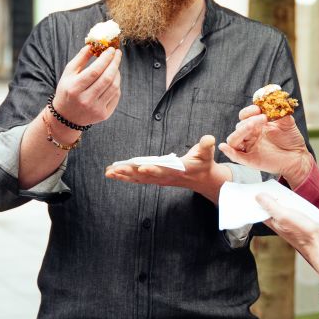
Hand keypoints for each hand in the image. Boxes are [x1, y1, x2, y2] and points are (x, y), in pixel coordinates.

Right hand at [51, 45, 122, 126]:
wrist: (66, 116)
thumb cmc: (67, 90)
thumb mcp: (68, 73)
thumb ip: (80, 58)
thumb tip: (93, 45)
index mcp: (75, 88)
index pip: (95, 71)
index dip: (105, 59)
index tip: (111, 49)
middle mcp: (86, 100)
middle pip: (107, 78)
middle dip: (115, 63)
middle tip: (117, 53)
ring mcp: (96, 109)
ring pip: (114, 87)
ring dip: (117, 73)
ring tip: (115, 65)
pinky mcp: (103, 115)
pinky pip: (116, 96)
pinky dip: (117, 85)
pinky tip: (113, 78)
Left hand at [104, 135, 232, 201]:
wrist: (202, 179)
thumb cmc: (203, 163)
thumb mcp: (206, 153)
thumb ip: (206, 145)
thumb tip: (209, 138)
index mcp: (178, 170)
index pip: (164, 170)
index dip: (154, 169)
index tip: (142, 167)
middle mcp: (166, 177)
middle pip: (147, 176)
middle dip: (131, 173)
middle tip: (117, 169)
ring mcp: (159, 180)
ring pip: (139, 179)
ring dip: (124, 176)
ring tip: (109, 172)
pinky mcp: (154, 179)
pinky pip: (137, 179)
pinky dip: (124, 177)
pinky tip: (112, 173)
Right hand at [218, 106, 312, 187]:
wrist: (298, 156)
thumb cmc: (291, 138)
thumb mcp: (287, 121)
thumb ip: (279, 110)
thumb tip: (273, 97)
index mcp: (256, 125)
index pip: (244, 116)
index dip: (249, 111)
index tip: (259, 108)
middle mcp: (250, 135)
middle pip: (239, 126)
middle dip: (249, 120)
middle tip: (264, 118)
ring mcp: (248, 148)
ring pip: (234, 139)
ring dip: (240, 131)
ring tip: (252, 125)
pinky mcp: (250, 160)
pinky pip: (236, 156)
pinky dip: (229, 151)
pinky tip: (224, 146)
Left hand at [255, 194, 318, 283]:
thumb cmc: (303, 233)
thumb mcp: (284, 216)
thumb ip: (271, 206)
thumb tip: (259, 196)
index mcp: (271, 221)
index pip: (259, 209)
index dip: (257, 199)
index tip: (256, 188)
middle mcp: (278, 221)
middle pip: (270, 205)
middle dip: (270, 196)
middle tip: (271, 186)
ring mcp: (288, 220)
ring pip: (282, 205)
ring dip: (283, 198)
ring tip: (282, 190)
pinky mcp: (298, 219)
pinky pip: (293, 207)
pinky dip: (293, 202)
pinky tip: (296, 199)